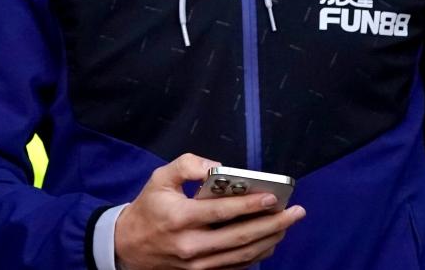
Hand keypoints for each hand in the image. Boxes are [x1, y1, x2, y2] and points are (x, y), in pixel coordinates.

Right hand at [114, 153, 305, 268]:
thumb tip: (220, 168)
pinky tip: (271, 241)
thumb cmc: (149, 207)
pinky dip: (257, 256)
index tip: (273, 197)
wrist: (128, 246)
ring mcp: (197, 265)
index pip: (221, 212)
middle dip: (272, 224)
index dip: (249, 205)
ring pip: (242, 255)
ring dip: (269, 240)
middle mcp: (190, 245)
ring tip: (288, 224)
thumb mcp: (160, 178)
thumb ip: (189, 165)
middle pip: (239, 238)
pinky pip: (235, 267)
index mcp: (179, 218)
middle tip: (296, 212)